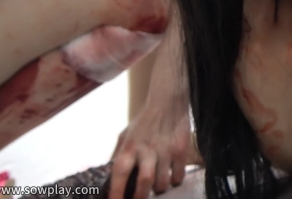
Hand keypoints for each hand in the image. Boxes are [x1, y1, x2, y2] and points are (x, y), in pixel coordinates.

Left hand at [108, 19, 199, 198]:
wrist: (168, 101)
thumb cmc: (144, 122)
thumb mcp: (125, 135)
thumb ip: (118, 155)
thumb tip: (109, 176)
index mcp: (129, 146)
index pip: (119, 172)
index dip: (115, 191)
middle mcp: (147, 149)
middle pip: (144, 181)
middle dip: (140, 197)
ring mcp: (166, 150)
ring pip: (163, 182)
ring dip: (159, 188)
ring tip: (158, 185)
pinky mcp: (182, 149)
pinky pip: (179, 175)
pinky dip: (174, 180)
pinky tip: (171, 174)